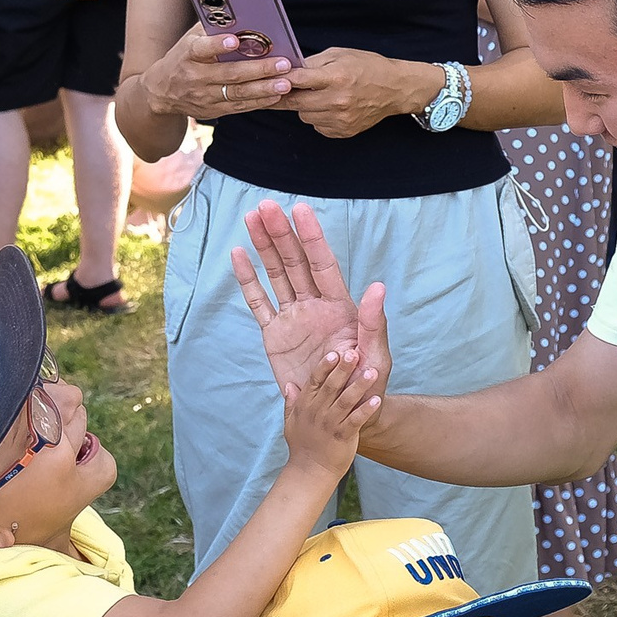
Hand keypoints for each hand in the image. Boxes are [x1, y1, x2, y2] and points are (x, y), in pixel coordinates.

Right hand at [142, 27, 294, 121]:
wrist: (161, 91)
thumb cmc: (184, 56)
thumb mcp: (190, 39)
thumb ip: (213, 28)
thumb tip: (243, 17)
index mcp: (187, 54)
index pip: (200, 49)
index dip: (217, 45)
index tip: (235, 40)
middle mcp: (195, 77)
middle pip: (229, 74)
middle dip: (258, 69)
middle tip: (282, 64)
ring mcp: (204, 96)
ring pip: (237, 93)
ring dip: (264, 88)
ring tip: (285, 83)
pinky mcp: (213, 110)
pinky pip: (239, 106)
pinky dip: (259, 101)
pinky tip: (277, 95)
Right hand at [231, 200, 389, 402]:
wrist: (341, 410)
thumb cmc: (366, 382)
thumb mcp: (376, 355)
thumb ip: (374, 323)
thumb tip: (378, 288)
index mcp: (339, 306)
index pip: (322, 263)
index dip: (311, 236)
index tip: (300, 210)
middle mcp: (314, 305)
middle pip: (294, 262)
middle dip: (280, 234)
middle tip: (265, 206)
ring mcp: (293, 317)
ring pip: (276, 275)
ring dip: (264, 247)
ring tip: (252, 218)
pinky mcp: (275, 335)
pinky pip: (258, 303)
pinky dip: (248, 280)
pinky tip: (239, 256)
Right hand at [281, 349, 380, 476]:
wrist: (310, 472)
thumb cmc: (302, 445)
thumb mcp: (291, 422)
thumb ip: (291, 403)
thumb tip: (288, 385)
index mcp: (305, 405)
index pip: (314, 381)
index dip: (324, 367)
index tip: (334, 353)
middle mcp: (317, 412)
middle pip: (331, 386)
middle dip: (343, 369)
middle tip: (354, 353)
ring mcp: (330, 424)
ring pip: (346, 401)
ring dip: (359, 386)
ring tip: (372, 372)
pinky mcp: (343, 436)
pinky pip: (356, 420)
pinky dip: (366, 410)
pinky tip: (377, 400)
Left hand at [285, 49, 440, 140]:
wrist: (395, 89)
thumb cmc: (368, 67)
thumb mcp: (340, 55)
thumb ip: (313, 63)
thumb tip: (287, 69)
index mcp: (336, 77)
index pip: (297, 80)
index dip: (279, 79)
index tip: (267, 79)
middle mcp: (338, 101)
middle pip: (295, 103)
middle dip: (285, 95)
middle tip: (279, 90)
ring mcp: (341, 119)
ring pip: (304, 116)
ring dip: (304, 106)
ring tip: (317, 95)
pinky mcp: (344, 131)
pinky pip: (317, 127)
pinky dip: (318, 118)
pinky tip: (329, 107)